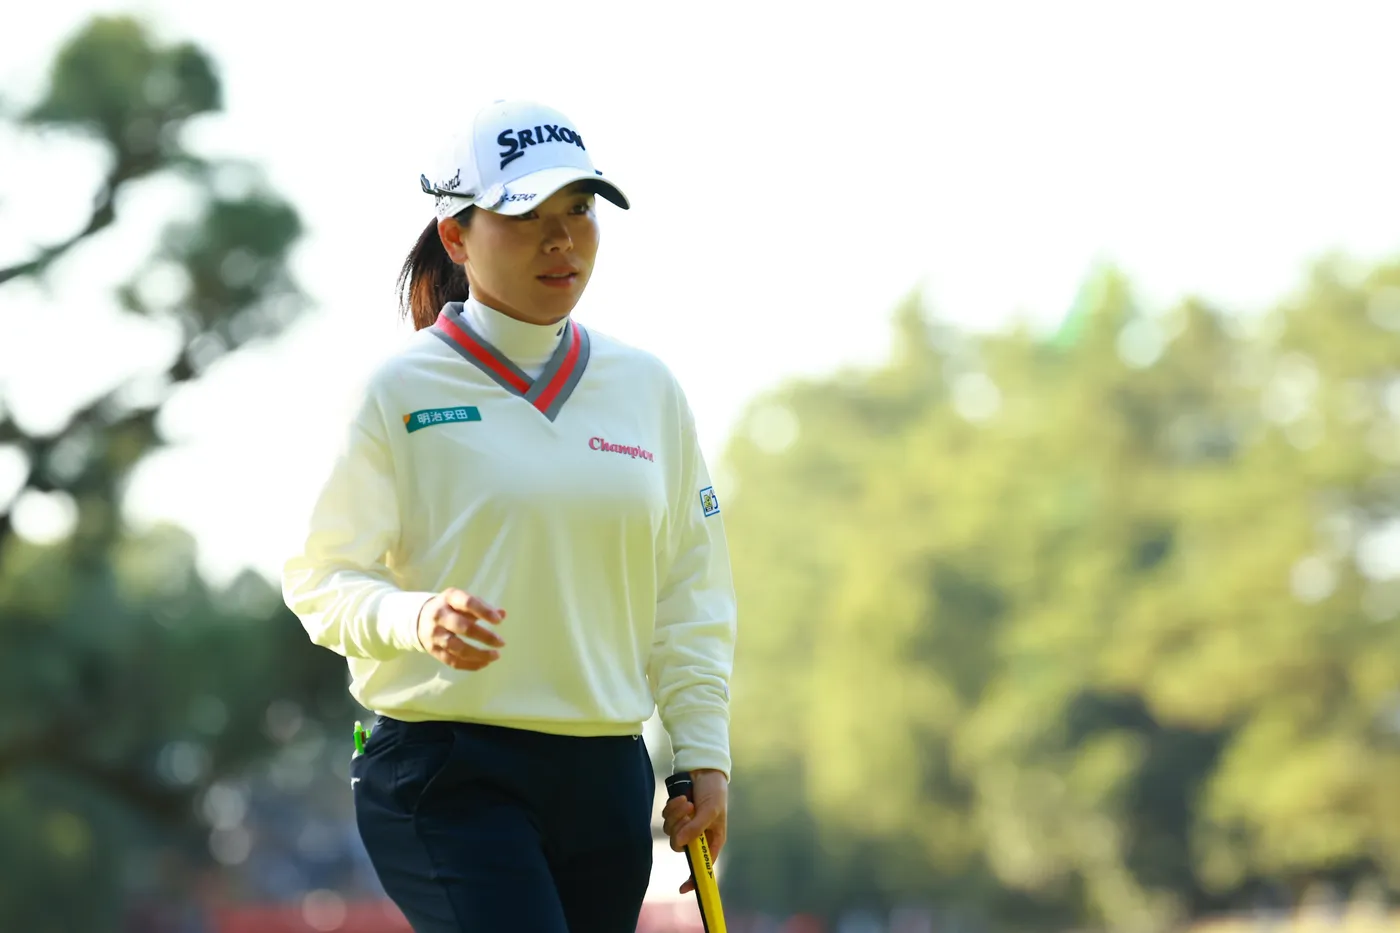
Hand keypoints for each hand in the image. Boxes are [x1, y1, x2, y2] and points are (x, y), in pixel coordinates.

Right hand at [416, 588, 505, 670]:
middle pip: (463, 628)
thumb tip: (502, 614)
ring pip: (457, 648)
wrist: (419, 618)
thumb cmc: (449, 608)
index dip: (484, 612)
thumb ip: (482, 607)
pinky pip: (452, 661)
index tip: (499, 621)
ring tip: (496, 656)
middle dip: (484, 636)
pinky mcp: (433, 650)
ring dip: (479, 654)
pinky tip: (484, 663)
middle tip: (502, 643)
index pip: (467, 603)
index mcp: (449, 598)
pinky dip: (470, 665)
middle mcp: (439, 616)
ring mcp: (435, 635)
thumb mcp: (462, 600)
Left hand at [661, 769, 728, 893]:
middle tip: (689, 811)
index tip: (683, 888)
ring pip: (670, 831)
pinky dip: (671, 808)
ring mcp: (685, 824)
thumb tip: (681, 843)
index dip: (693, 879)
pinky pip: (665, 818)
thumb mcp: (711, 810)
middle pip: (680, 845)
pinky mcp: (675, 814)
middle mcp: (697, 835)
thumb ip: (696, 827)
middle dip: (681, 828)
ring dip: (676, 815)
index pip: (702, 865)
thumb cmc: (715, 792)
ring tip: (687, 801)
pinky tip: (681, 798)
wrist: (704, 770)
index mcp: (712, 840)